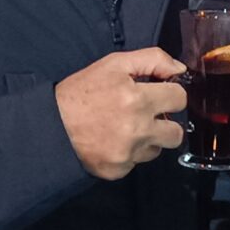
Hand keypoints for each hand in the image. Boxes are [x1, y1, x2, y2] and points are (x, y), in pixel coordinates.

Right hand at [55, 47, 187, 180]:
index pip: (179, 99)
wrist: (50, 125)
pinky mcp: (118, 170)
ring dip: (148, 140)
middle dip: (166, 123)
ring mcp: (128, 153)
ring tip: (126, 129)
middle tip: (148, 117)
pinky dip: (128, 154)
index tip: (160, 96)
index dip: (170, 94)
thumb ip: (152, 60)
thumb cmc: (80, 93)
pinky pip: (136, 163)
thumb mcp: (114, 64)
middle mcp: (137, 129)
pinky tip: (112, 142)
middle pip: (176, 133)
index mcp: (138, 99)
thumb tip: (179, 69)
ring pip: (157, 150)